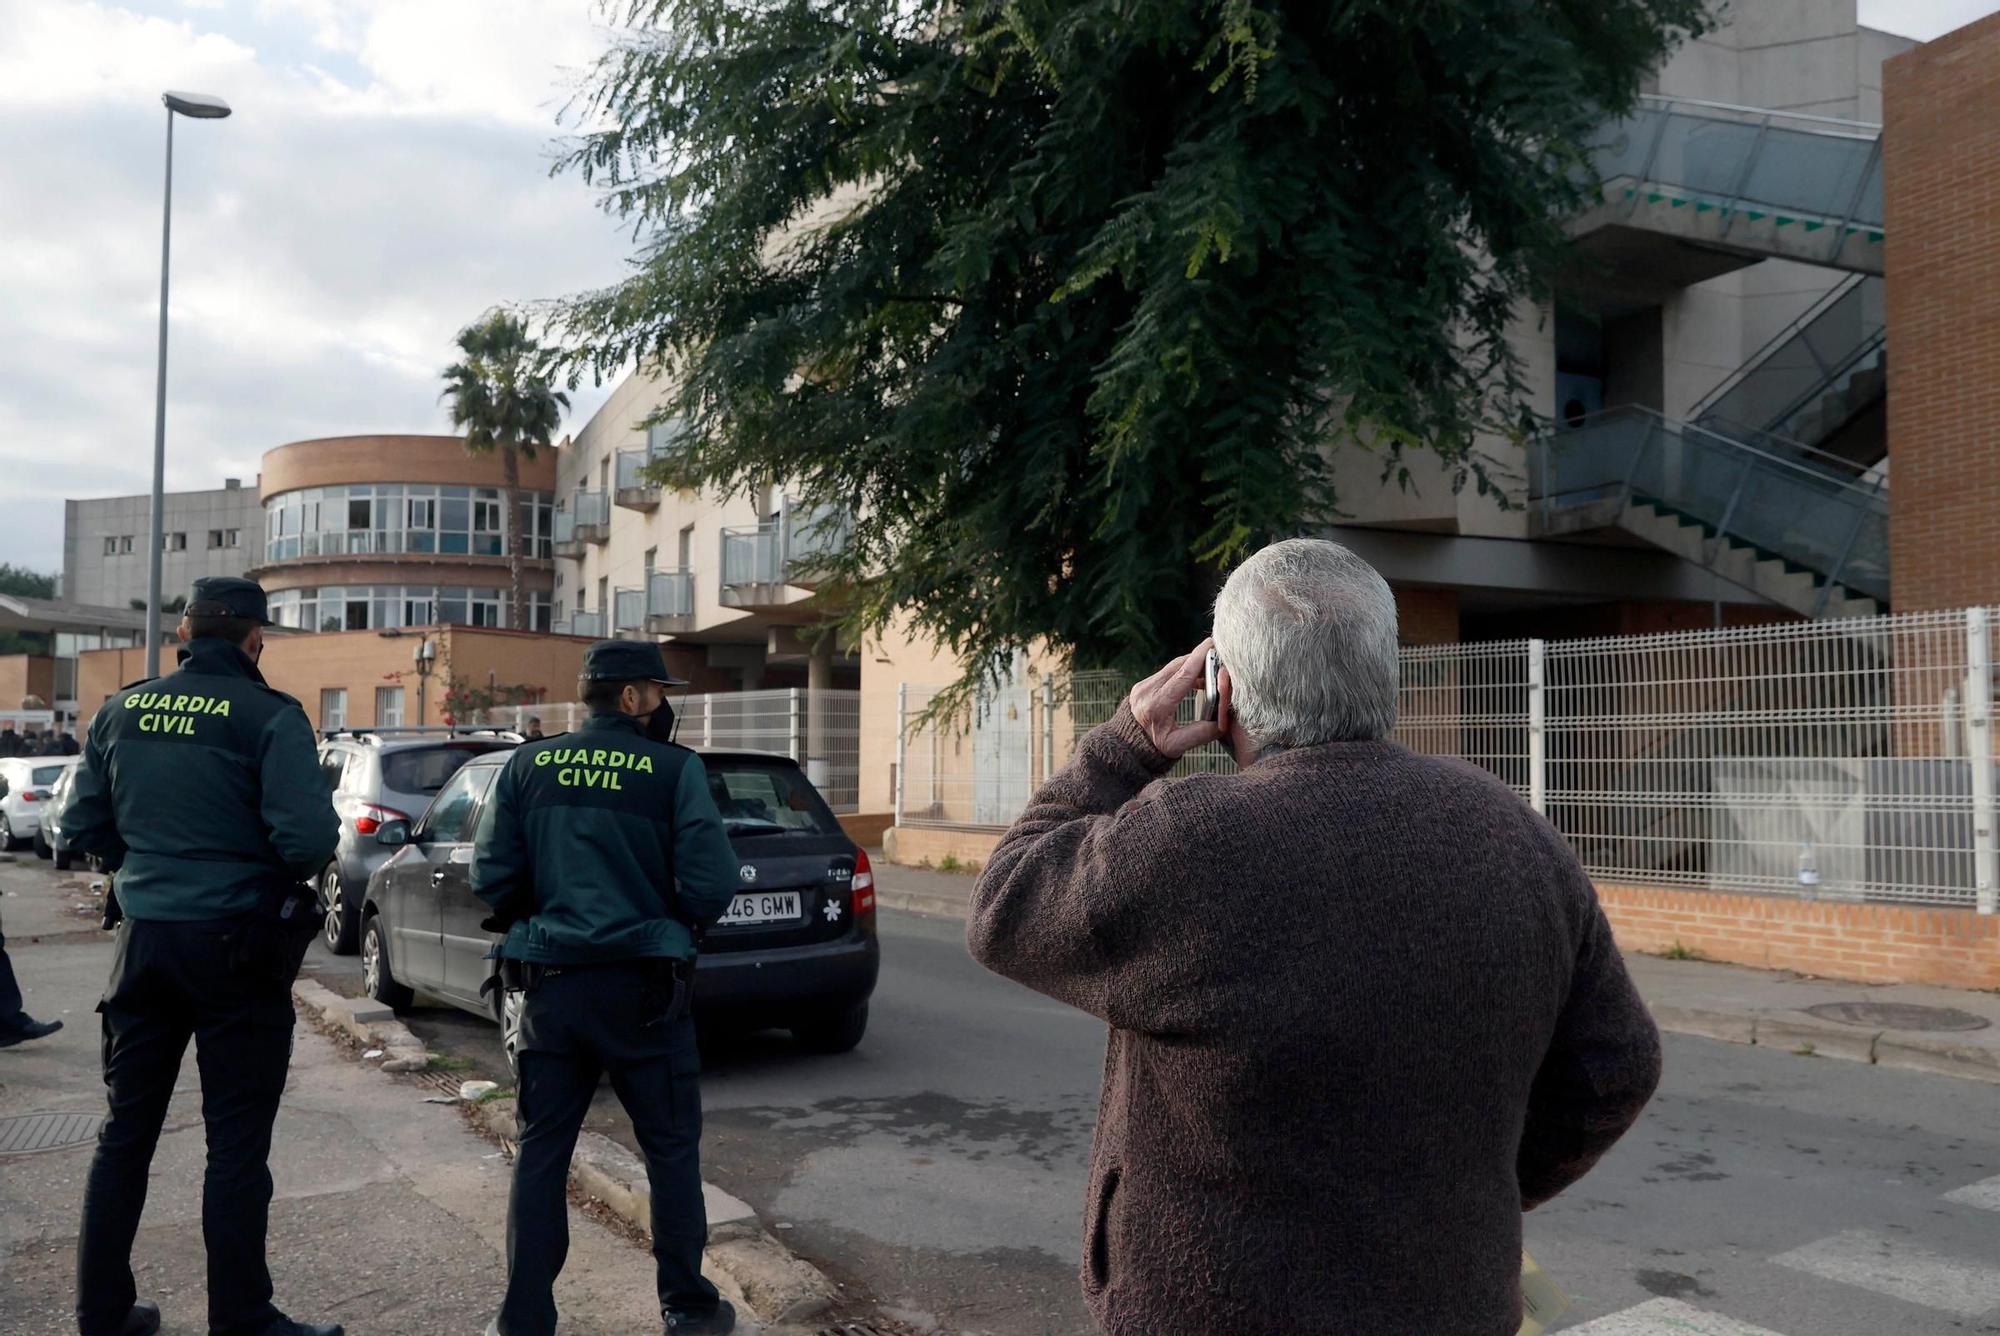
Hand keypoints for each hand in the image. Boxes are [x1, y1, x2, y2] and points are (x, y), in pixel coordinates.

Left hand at [1125, 639, 1224, 761]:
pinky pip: (1167, 673)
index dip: (1199, 658)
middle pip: (1178, 666)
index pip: (1182, 675)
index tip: (1212, 644)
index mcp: (1157, 705)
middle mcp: (1147, 691)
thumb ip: (1202, 733)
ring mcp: (1143, 686)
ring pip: (1172, 667)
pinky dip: (1183, 672)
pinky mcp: (1143, 685)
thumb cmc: (1153, 749)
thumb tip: (1224, 721)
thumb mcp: (1178, 746)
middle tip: (1220, 656)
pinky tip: (1197, 679)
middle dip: (1200, 658)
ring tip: (1212, 670)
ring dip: (1193, 665)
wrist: (1126, 747)